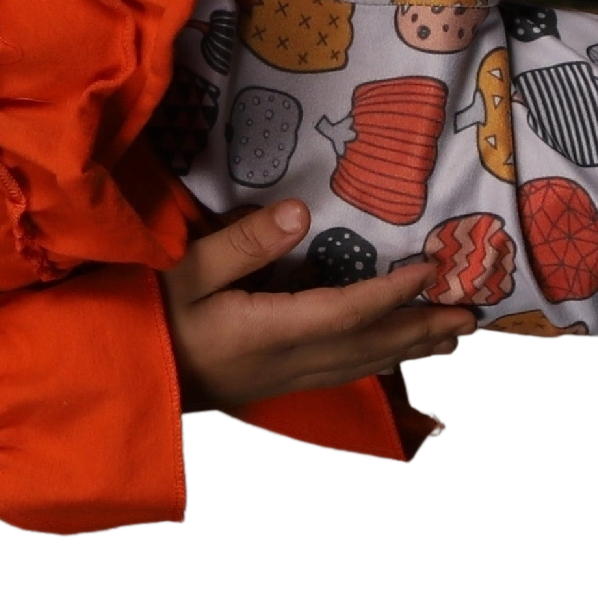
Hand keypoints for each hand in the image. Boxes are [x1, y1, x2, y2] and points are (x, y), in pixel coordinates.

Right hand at [165, 197, 479, 415]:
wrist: (124, 382)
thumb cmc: (146, 318)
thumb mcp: (181, 270)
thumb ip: (241, 243)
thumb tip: (300, 214)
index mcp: (267, 332)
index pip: (346, 312)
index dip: (393, 292)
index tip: (431, 269)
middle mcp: (287, 361)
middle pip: (371, 346)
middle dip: (423, 327)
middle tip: (473, 313)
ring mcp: (284, 377)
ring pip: (363, 365)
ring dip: (412, 347)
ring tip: (453, 334)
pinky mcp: (276, 382)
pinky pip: (344, 371)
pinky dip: (380, 358)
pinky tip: (394, 353)